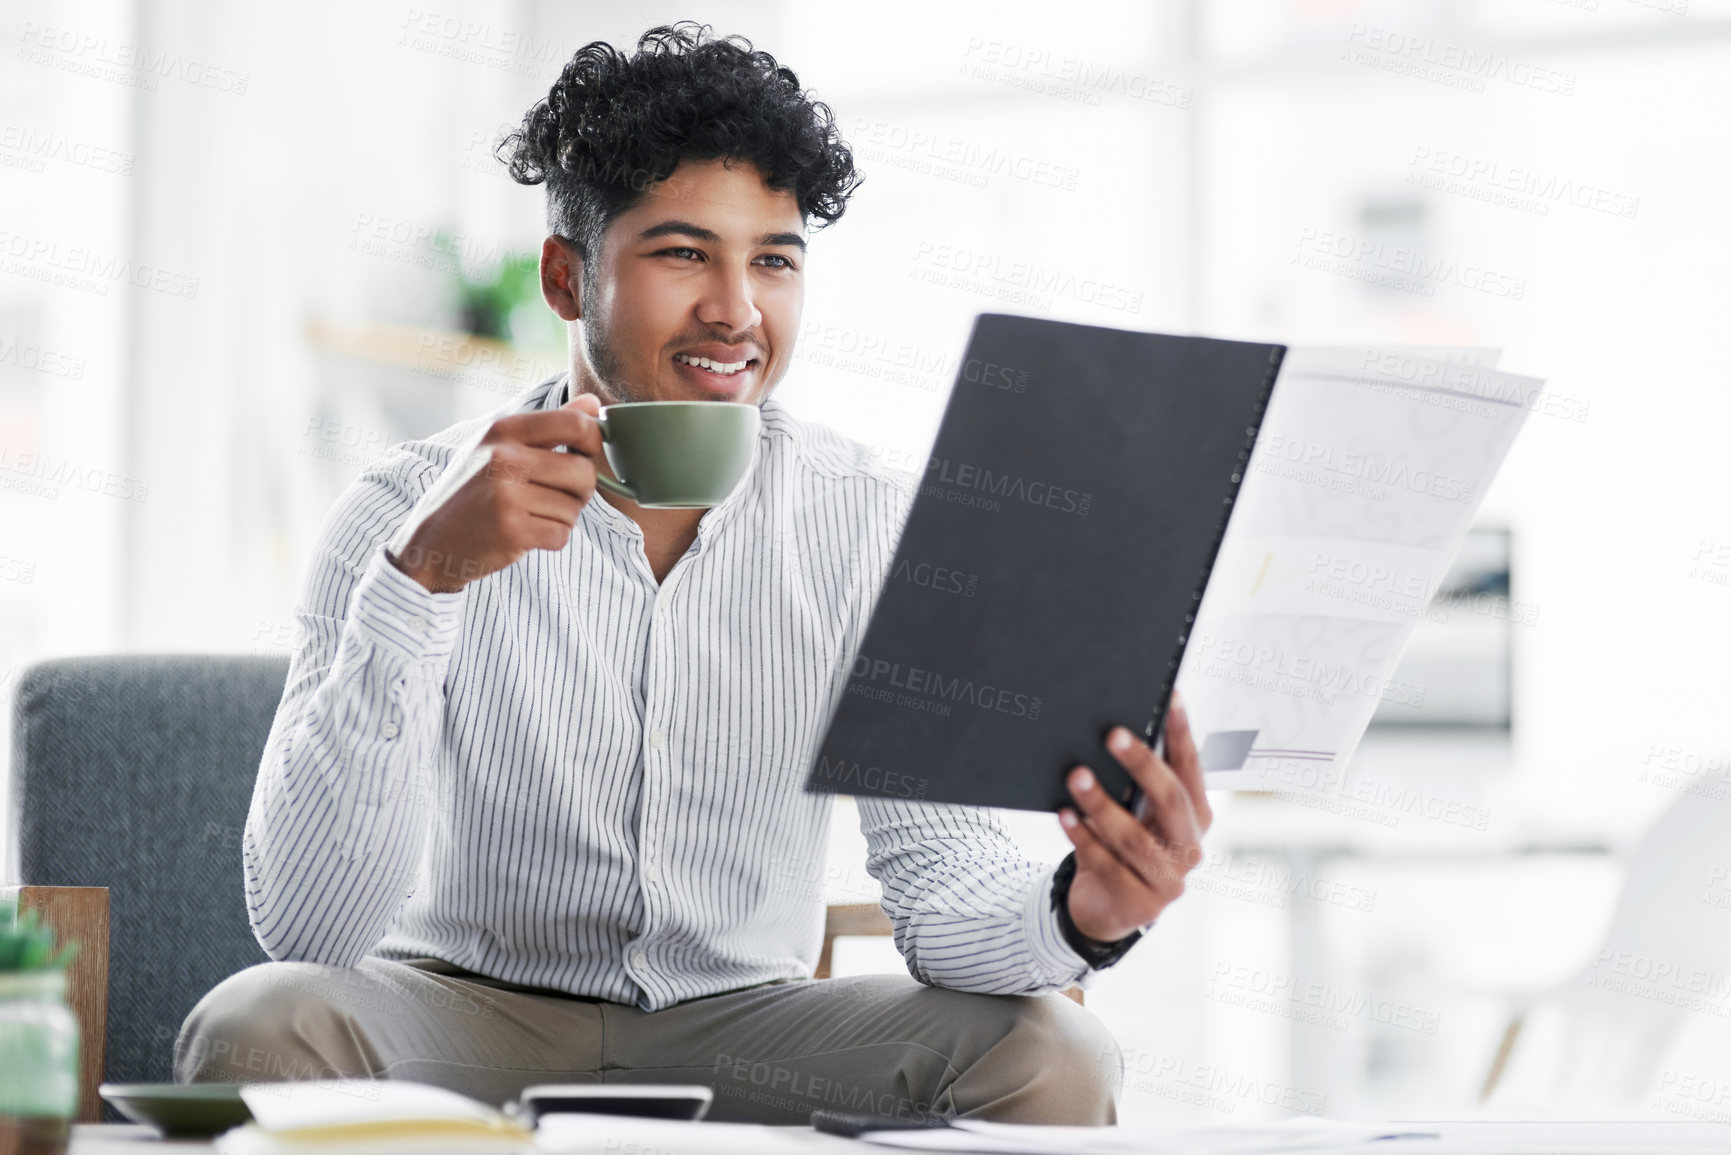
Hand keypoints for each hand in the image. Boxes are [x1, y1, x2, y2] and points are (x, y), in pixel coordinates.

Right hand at [388, 392, 608, 593]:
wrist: (432, 541)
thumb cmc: (473, 491)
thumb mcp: (500, 446)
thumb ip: (550, 425)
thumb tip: (593, 404)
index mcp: (502, 430)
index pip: (574, 424)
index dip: (593, 441)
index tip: (585, 454)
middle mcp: (503, 457)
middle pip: (584, 472)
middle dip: (581, 490)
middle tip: (556, 496)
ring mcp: (506, 495)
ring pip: (574, 508)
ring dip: (562, 518)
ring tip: (530, 515)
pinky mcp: (511, 530)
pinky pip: (562, 534)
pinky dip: (551, 539)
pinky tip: (525, 534)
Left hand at [1058, 690, 1212, 943]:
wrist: (1106, 907)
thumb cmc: (1121, 847)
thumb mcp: (1136, 814)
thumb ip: (1136, 785)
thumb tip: (1112, 734)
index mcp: (1196, 817)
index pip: (1192, 769)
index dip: (1182, 734)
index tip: (1170, 697)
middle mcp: (1190, 847)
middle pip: (1171, 801)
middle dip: (1142, 765)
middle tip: (1112, 734)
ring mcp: (1169, 880)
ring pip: (1135, 838)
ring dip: (1102, 804)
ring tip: (1076, 776)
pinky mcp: (1141, 905)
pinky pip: (1107, 865)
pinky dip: (1083, 838)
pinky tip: (1065, 816)